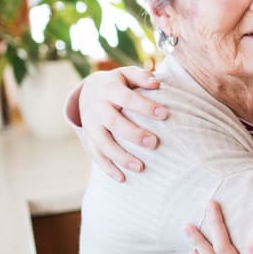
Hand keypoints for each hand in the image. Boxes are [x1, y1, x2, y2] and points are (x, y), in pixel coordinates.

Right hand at [76, 66, 166, 181]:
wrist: (87, 92)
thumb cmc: (118, 84)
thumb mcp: (126, 74)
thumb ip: (141, 77)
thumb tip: (157, 83)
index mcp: (109, 90)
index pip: (127, 98)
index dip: (144, 106)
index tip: (165, 114)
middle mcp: (97, 108)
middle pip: (113, 123)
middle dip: (133, 134)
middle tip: (154, 143)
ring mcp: (90, 125)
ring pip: (103, 143)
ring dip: (121, 157)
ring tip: (141, 167)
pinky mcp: (88, 139)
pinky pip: (96, 155)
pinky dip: (108, 168)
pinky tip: (122, 178)